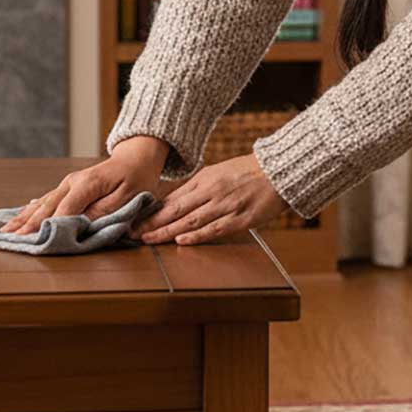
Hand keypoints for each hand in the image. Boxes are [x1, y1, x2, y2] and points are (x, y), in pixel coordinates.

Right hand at [0, 148, 165, 235]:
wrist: (135, 159)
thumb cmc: (136, 179)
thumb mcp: (128, 196)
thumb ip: (105, 210)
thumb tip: (81, 224)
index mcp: (87, 184)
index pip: (65, 209)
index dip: (51, 226)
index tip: (36, 240)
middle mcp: (71, 183)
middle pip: (47, 207)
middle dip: (28, 224)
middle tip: (10, 239)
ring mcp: (67, 184)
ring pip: (42, 204)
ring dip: (23, 218)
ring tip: (5, 231)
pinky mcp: (67, 188)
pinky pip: (45, 201)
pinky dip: (30, 211)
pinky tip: (18, 218)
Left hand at [129, 152, 288, 243]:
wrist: (278, 171)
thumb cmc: (248, 172)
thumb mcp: (218, 173)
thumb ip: (197, 188)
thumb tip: (173, 203)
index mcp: (204, 179)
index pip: (172, 198)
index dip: (152, 212)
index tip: (135, 221)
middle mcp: (211, 192)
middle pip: (176, 210)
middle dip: (152, 223)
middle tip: (133, 233)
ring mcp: (226, 205)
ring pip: (191, 221)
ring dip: (167, 232)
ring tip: (149, 240)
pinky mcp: (241, 219)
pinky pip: (215, 228)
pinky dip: (197, 235)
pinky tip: (181, 240)